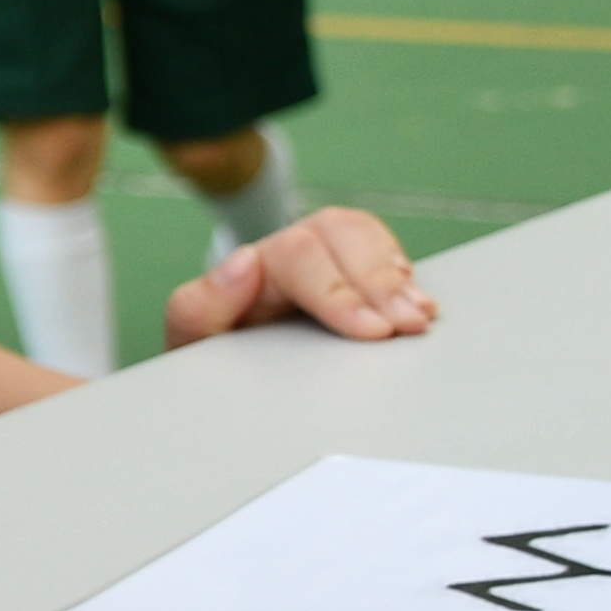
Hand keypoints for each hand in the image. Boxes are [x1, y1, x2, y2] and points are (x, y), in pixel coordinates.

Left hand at [166, 206, 437, 347]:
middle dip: (380, 281)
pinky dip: (406, 276)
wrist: (220, 377)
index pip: (298, 256)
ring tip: (420, 316)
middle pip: (340, 233)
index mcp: (248, 267)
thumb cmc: (208, 360)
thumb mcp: (191, 341)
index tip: (372, 330)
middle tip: (409, 324)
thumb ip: (199, 306)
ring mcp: (322, 260)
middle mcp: (288, 254)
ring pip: (364, 236)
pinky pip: (382, 251)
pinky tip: (417, 303)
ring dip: (397, 277)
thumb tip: (244, 263)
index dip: (340, 290)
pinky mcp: (349, 277)